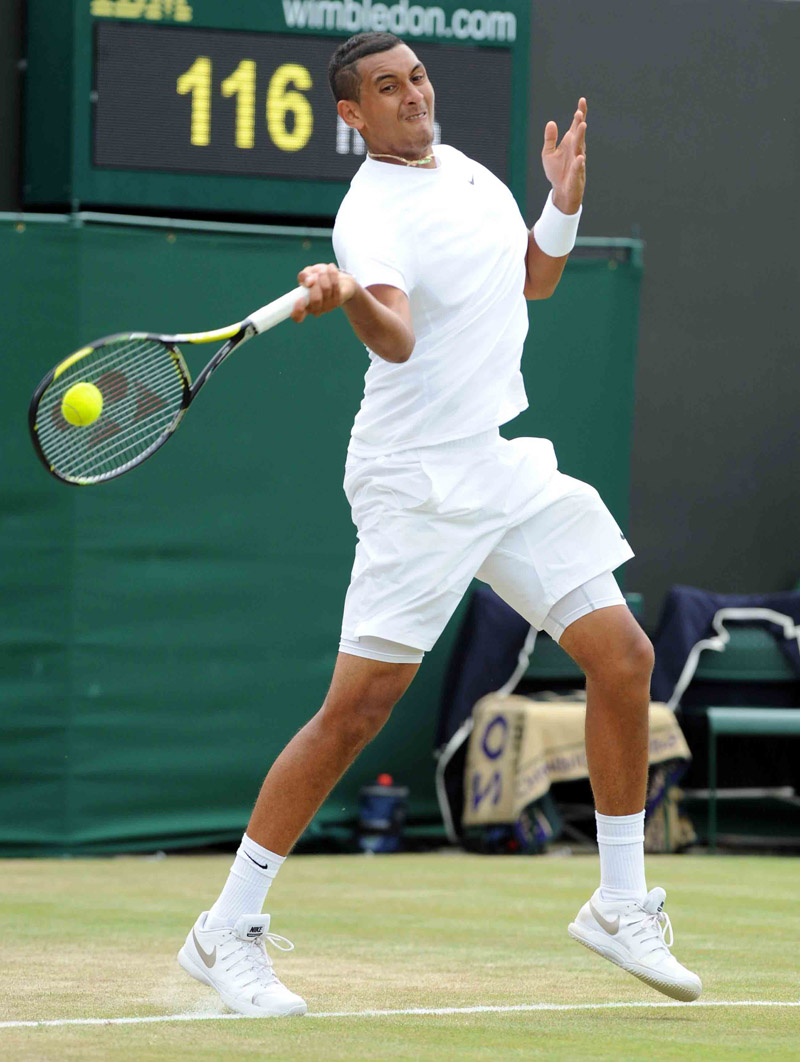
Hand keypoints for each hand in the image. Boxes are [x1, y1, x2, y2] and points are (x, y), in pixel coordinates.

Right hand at [291, 263, 356, 322]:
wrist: (339, 279)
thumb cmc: (319, 278)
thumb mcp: (308, 273)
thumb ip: (304, 276)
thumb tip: (308, 282)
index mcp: (304, 306)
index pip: (298, 317)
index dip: (298, 311)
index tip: (300, 299)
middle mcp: (315, 310)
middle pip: (315, 300)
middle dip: (315, 283)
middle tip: (315, 275)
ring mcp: (328, 307)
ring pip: (326, 289)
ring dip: (323, 275)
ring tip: (323, 270)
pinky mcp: (338, 301)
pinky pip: (335, 286)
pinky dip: (332, 274)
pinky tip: (331, 267)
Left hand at [541, 98, 586, 214]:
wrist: (561, 190)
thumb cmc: (557, 171)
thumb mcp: (548, 153)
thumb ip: (550, 139)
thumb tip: (551, 122)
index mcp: (570, 142)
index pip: (576, 125)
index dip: (580, 113)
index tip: (582, 100)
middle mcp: (576, 149)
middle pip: (579, 134)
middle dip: (579, 123)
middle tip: (579, 112)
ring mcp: (577, 161)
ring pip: (580, 147)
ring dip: (581, 137)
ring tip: (582, 126)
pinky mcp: (576, 174)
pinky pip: (578, 168)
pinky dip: (579, 163)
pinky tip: (580, 158)